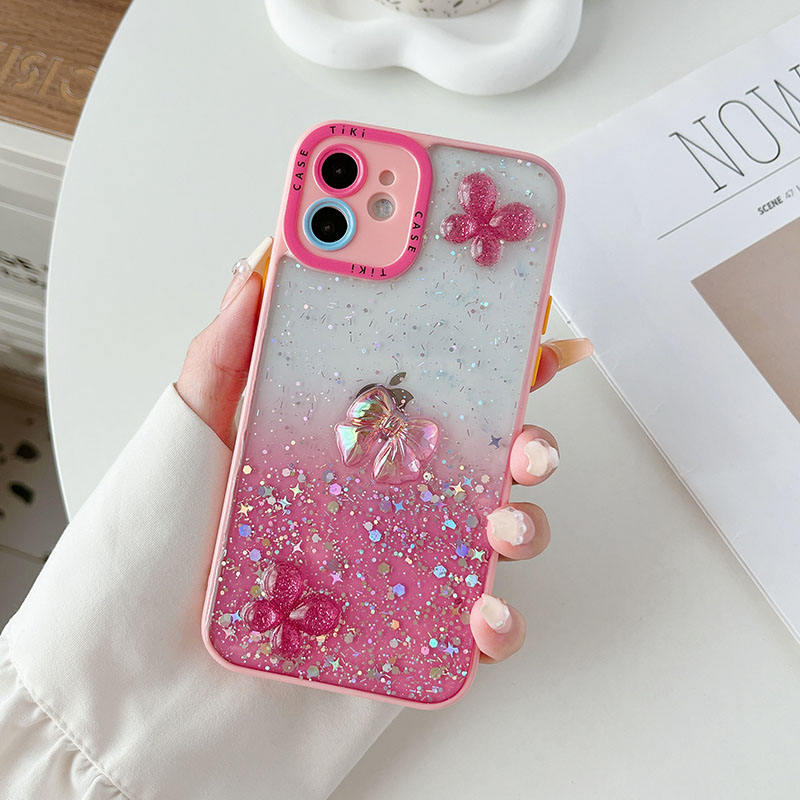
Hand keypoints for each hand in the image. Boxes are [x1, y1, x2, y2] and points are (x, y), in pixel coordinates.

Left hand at [177, 239, 592, 665]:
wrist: (133, 693)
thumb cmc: (146, 563)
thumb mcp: (182, 440)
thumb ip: (224, 355)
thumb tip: (259, 267)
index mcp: (339, 449)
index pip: (424, 396)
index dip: (483, 364)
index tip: (529, 333)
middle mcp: (377, 505)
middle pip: (477, 463)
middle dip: (526, 442)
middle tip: (526, 440)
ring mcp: (397, 571)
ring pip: (493, 538)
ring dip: (524, 522)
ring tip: (504, 520)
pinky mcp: (407, 643)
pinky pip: (477, 634)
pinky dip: (501, 623)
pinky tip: (481, 611)